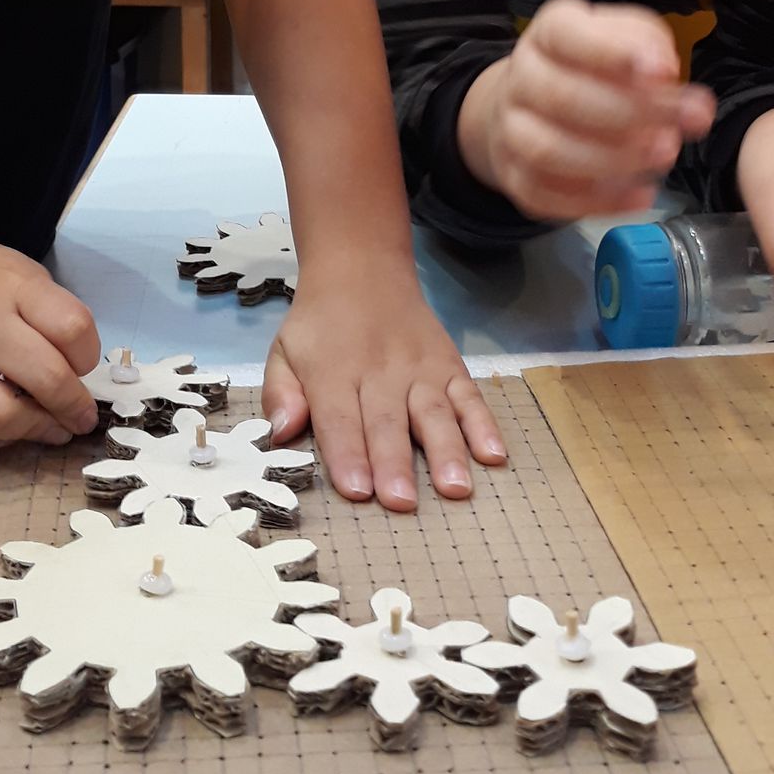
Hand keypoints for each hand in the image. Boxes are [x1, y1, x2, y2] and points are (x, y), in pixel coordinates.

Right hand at [0, 203, 99, 446]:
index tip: (83, 364)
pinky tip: (9, 426)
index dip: (88, 356)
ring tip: (51, 430)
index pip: (74, 330)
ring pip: (5, 420)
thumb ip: (41, 307)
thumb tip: (73, 358)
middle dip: (76, 407)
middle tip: (82, 416)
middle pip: (48, 380)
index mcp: (9, 285)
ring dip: (37, 432)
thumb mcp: (5, 264)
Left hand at [261, 264, 506, 510]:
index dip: (347, 455)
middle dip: (395, 464)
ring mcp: (421, 368)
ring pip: (434, 411)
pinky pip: (470, 395)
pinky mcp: (451, 364)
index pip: (339, 418)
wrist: (362, 271)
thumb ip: (281, 393)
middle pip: (387, 422)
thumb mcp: (284, 351)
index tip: (357, 491)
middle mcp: (380, 371)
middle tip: (401, 503)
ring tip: (455, 489)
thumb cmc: (319, 325)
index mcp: (333, 371)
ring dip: (446, 451)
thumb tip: (280, 433)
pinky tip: (493, 456)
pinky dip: (484, 425)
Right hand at [458, 0, 713, 220]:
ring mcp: (510, 130)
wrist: (530, 105)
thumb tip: (664, 74)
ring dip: (611, 159)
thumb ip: (648, 45)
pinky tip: (640, 195)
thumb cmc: (592, 69)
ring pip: (547, 150)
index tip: (664, 72)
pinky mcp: (515, 178)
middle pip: (559, 96)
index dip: (613, 53)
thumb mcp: (624, 37)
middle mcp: (521, 78)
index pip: (565, 34)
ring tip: (663, 156)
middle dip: (629, 113)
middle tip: (681, 123)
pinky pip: (545, 195)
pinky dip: (597, 202)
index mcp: (548, 33)